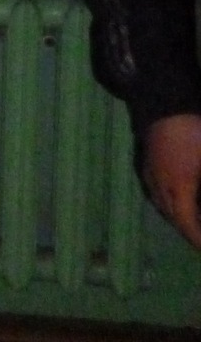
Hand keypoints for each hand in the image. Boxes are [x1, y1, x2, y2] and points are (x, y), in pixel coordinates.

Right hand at [143, 114, 200, 250]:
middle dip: (187, 231)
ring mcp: (151, 172)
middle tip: (198, 238)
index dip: (195, 239)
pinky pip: (154, 191)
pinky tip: (173, 197)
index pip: (187, 223)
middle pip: (172, 217)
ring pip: (161, 205)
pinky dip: (165, 201)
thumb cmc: (194, 131)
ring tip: (189, 222)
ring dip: (175, 217)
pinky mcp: (147, 161)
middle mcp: (161, 185)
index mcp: (179, 186)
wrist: (165, 102)